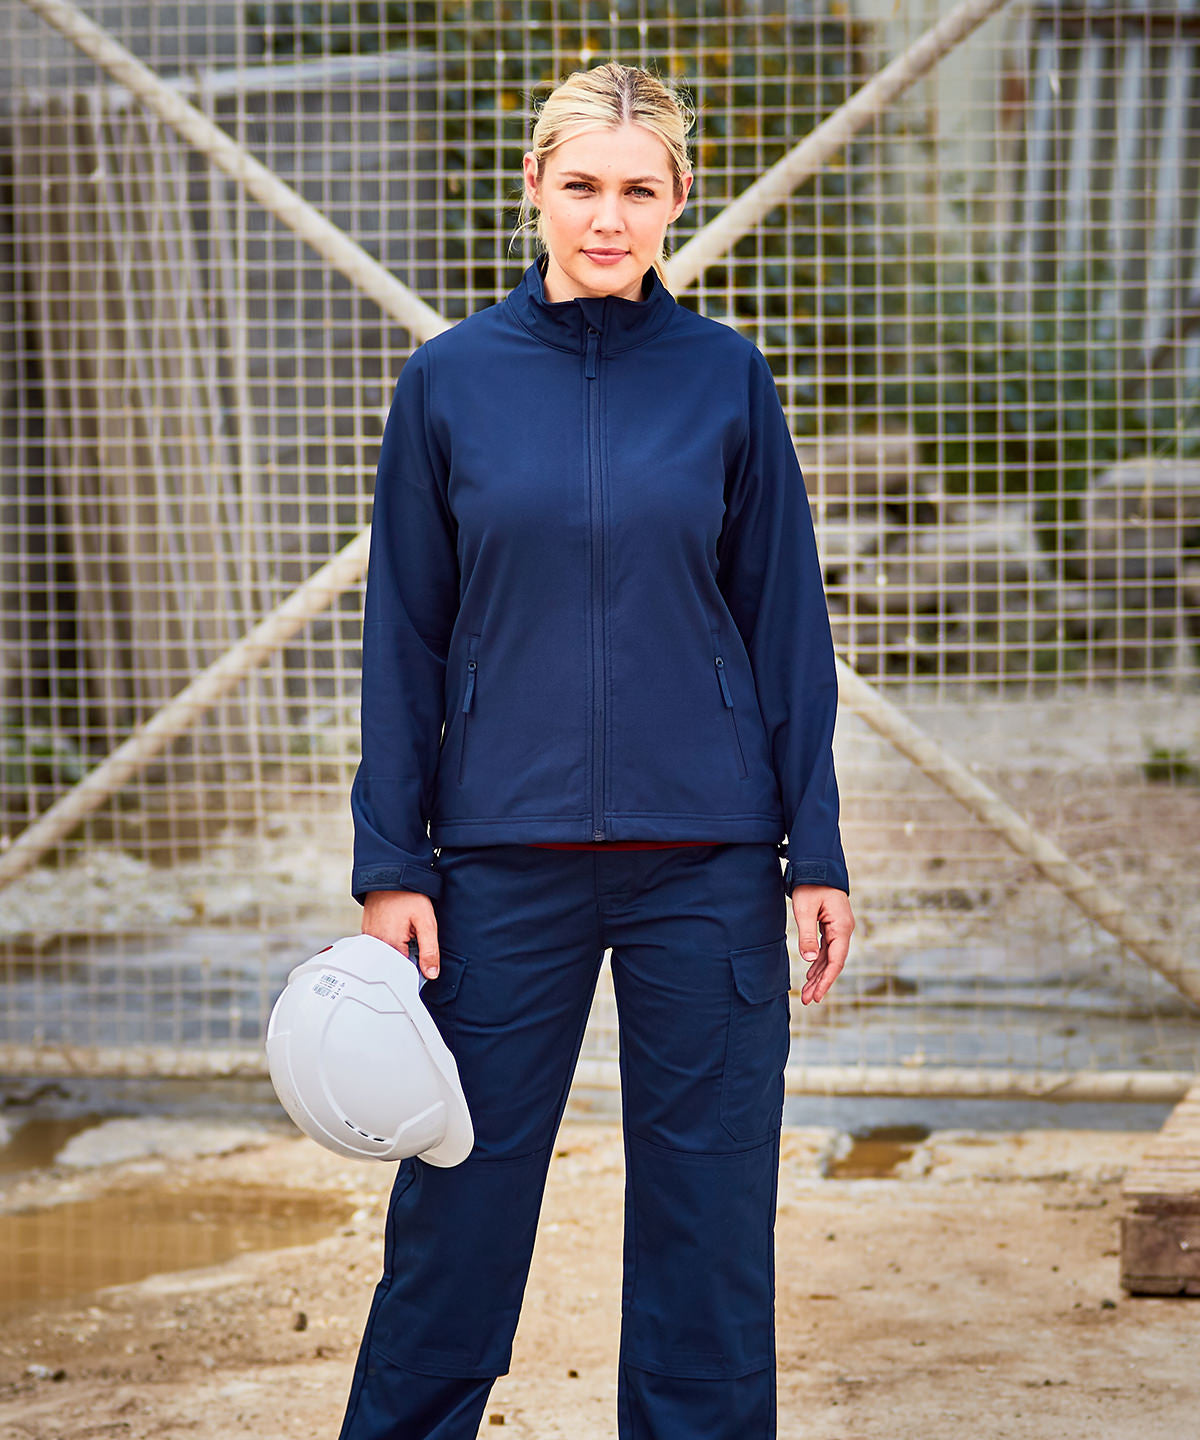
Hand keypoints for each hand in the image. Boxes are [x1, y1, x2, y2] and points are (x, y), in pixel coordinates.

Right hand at [361, 890, 439, 979]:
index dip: (416, 970)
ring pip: (387, 955)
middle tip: (414, 939)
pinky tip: (396, 928)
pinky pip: (379, 946)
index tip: (423, 964)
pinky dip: (389, 942)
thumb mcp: (426, 922)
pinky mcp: (366, 932)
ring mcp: (369, 939)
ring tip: (405, 931)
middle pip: (394, 965)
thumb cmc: (408, 896)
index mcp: (391, 946)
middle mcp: (376, 946)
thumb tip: (431, 974)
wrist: (389, 875)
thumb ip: (430, 950)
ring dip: (398, 950)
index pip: (404, 972)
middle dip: (407, 959)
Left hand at [790, 885, 853, 1004]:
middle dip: (821, 983)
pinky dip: (818, 962)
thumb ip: (807, 936)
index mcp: (842, 927)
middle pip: (834, 962)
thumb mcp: (804, 910)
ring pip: (830, 957)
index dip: (827, 980)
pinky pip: (827, 948)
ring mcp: (840, 928)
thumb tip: (809, 961)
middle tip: (808, 1000)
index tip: (817, 995)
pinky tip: (811, 974)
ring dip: (819, 975)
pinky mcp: (832, 926)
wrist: (817, 865)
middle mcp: (844, 929)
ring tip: (807, 992)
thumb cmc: (811, 885)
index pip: (836, 960)